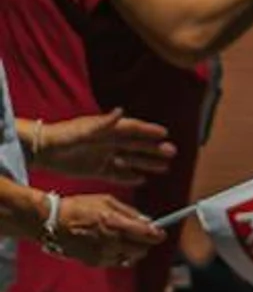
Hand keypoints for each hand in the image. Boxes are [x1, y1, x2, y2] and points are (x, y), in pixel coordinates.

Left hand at [30, 110, 172, 184]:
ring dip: (146, 163)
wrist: (42, 150)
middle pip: (136, 145)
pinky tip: (141, 179)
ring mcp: (103, 157)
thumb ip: (105, 123)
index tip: (164, 133)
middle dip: (153, 149)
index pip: (133, 129)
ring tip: (164, 167)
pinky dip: (129, 177)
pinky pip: (117, 174)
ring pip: (130, 160)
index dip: (149, 131)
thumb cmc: (63, 136)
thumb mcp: (85, 130)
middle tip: (171, 152)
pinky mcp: (96, 170)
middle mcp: (108, 143)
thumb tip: (121, 111)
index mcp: (107, 130)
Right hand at [46, 194, 164, 267]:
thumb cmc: (79, 207)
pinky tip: (109, 245)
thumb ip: (130, 212)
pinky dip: (117, 255)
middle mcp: (111, 242)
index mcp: (115, 224)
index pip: (147, 235)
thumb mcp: (106, 201)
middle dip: (145, 244)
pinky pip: (114, 262)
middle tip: (142, 237)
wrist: (51, 222)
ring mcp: (102, 254)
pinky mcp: (93, 262)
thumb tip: (149, 222)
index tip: (161, 233)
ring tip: (123, 240)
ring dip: (131, 251)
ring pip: (129, 258)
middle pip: (141, 250)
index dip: (157, 235)